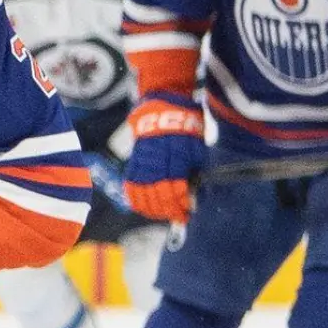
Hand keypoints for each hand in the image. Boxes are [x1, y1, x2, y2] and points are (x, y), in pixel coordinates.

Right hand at [124, 93, 206, 222]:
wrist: (163, 111)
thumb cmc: (185, 133)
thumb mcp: (197, 150)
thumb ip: (195, 174)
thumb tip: (192, 199)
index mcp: (175, 157)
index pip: (175, 189)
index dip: (179, 206)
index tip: (186, 214)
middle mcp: (156, 161)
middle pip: (157, 193)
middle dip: (166, 210)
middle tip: (176, 216)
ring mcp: (142, 161)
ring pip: (142, 192)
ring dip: (151, 208)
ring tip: (160, 214)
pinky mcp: (134, 161)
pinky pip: (130, 185)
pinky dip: (135, 199)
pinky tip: (142, 207)